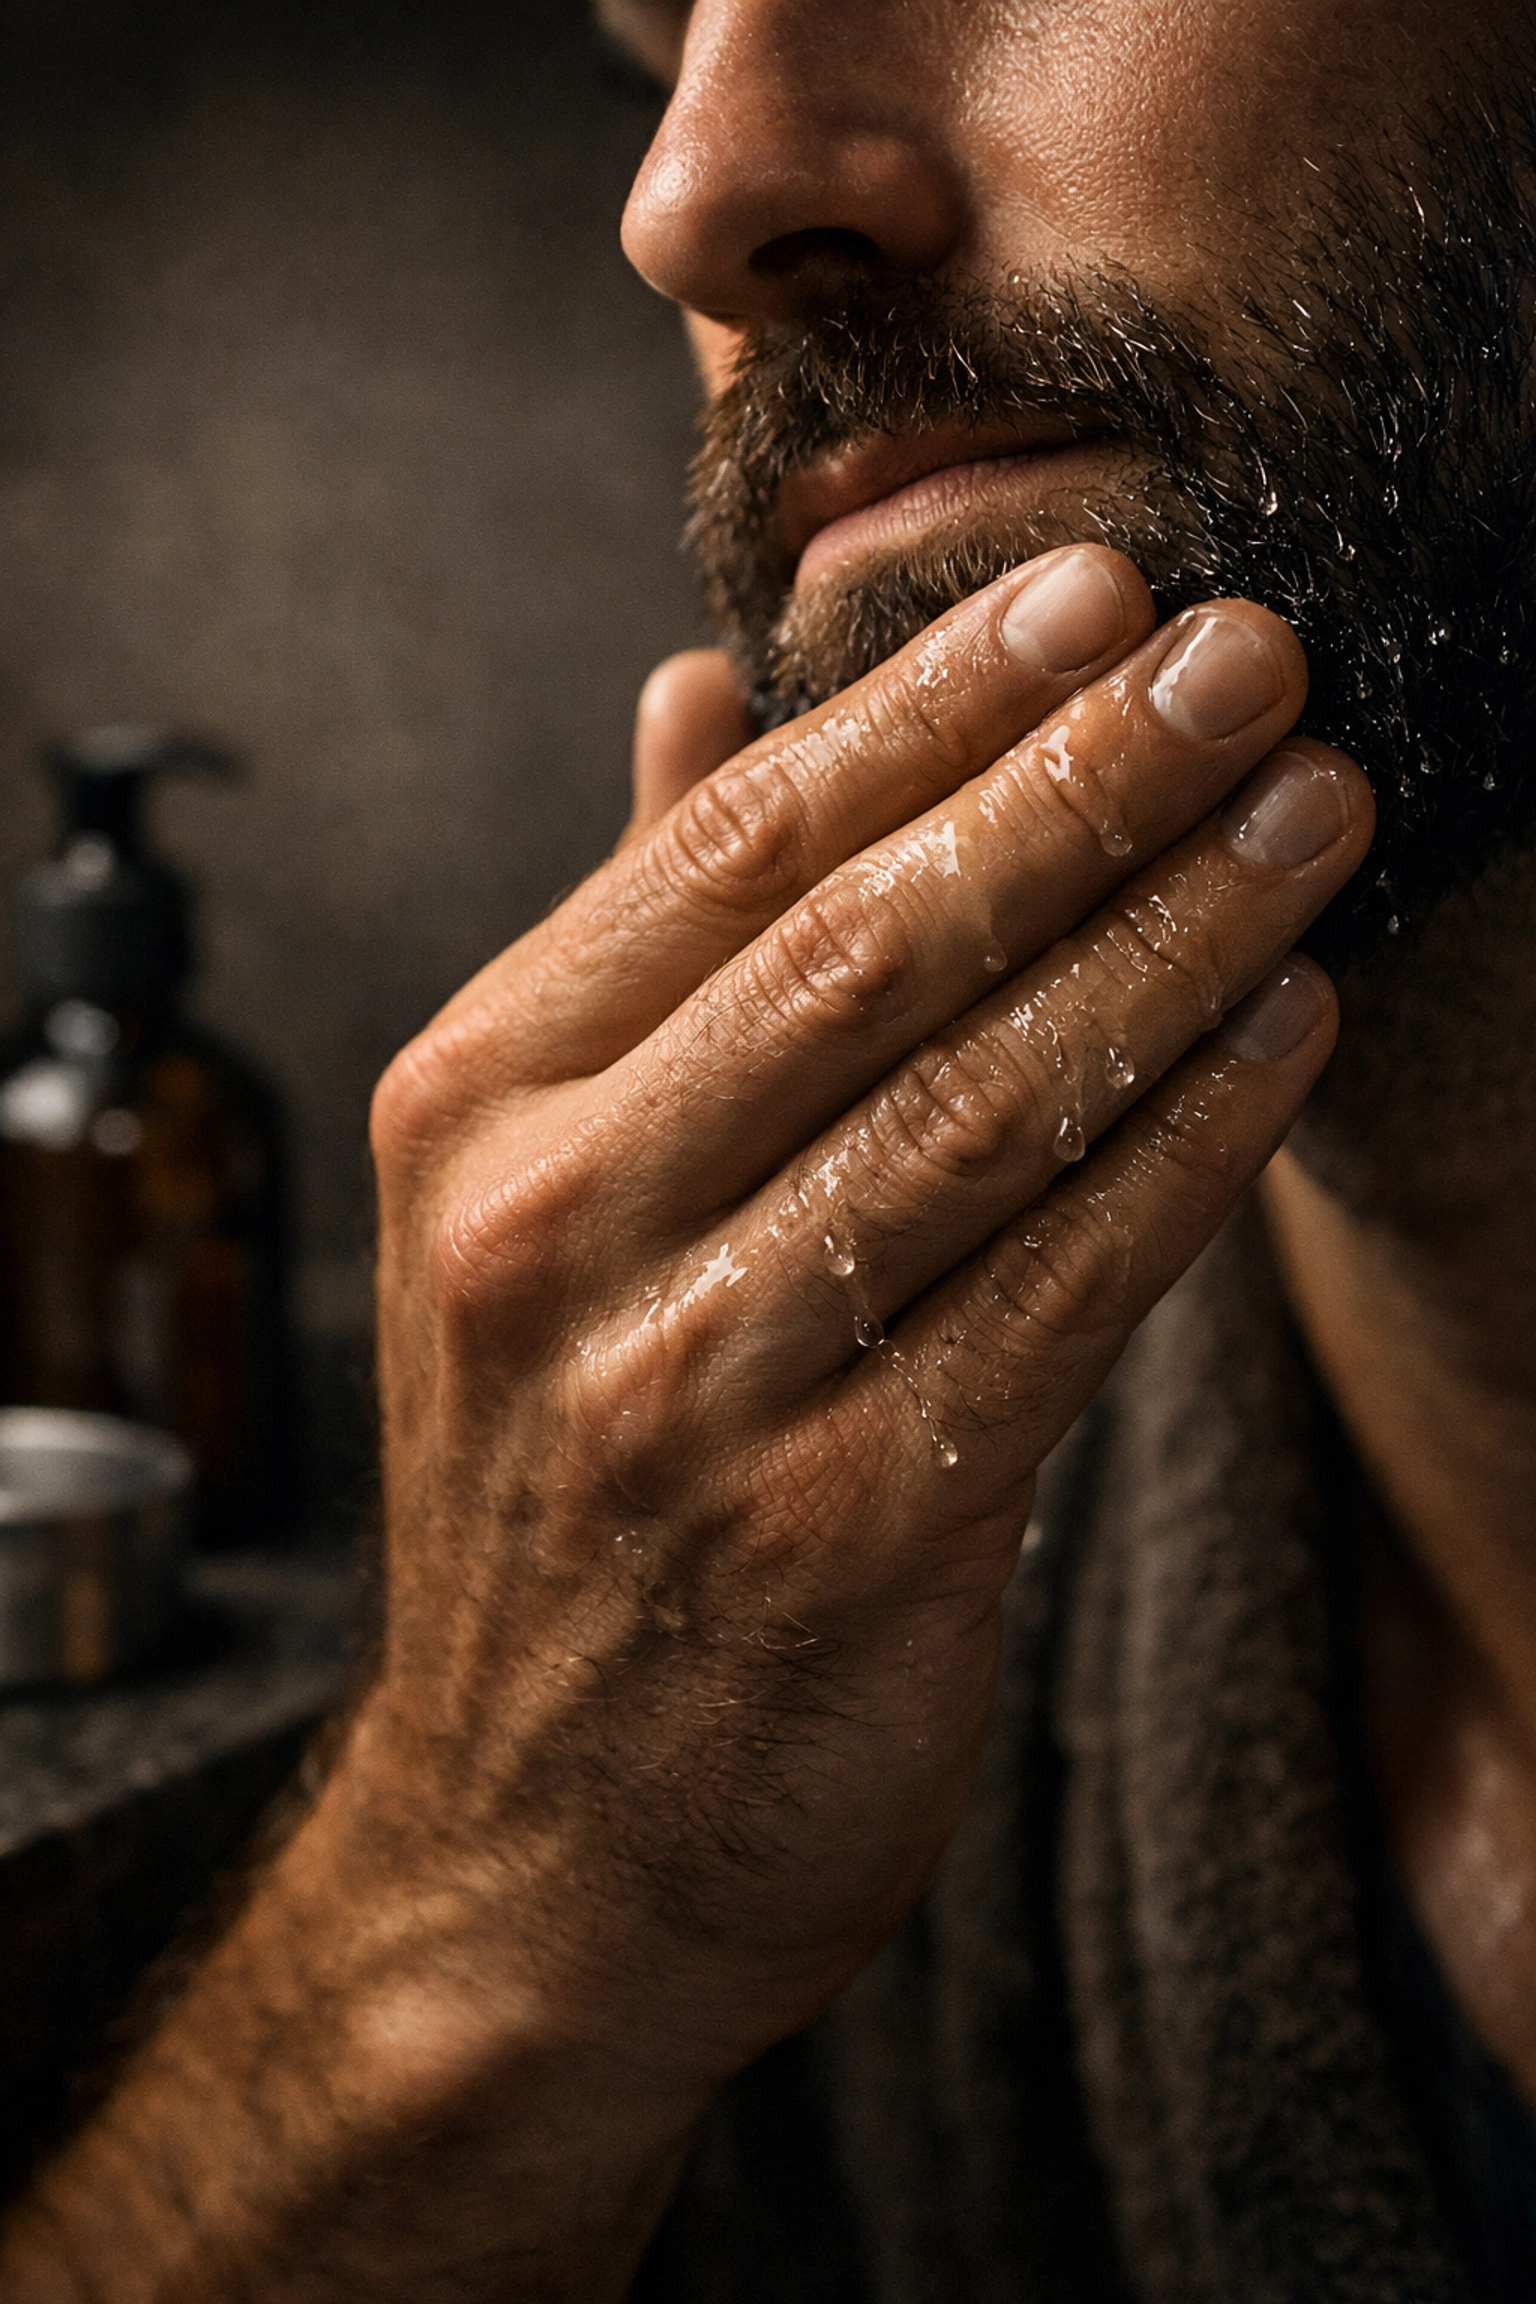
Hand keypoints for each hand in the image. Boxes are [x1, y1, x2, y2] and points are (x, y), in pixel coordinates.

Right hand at [354, 545, 1371, 2088]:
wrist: (532, 1843)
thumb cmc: (553, 1488)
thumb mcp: (518, 1203)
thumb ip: (625, 949)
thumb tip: (694, 690)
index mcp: (475, 1113)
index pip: (725, 852)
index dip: (932, 708)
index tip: (1098, 595)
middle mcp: (560, 1232)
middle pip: (868, 946)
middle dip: (1087, 779)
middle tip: (1256, 652)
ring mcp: (690, 1390)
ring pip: (984, 1104)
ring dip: (1177, 934)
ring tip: (1316, 811)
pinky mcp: (847, 1533)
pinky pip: (1064, 1292)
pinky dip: (1191, 1145)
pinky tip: (1284, 1030)